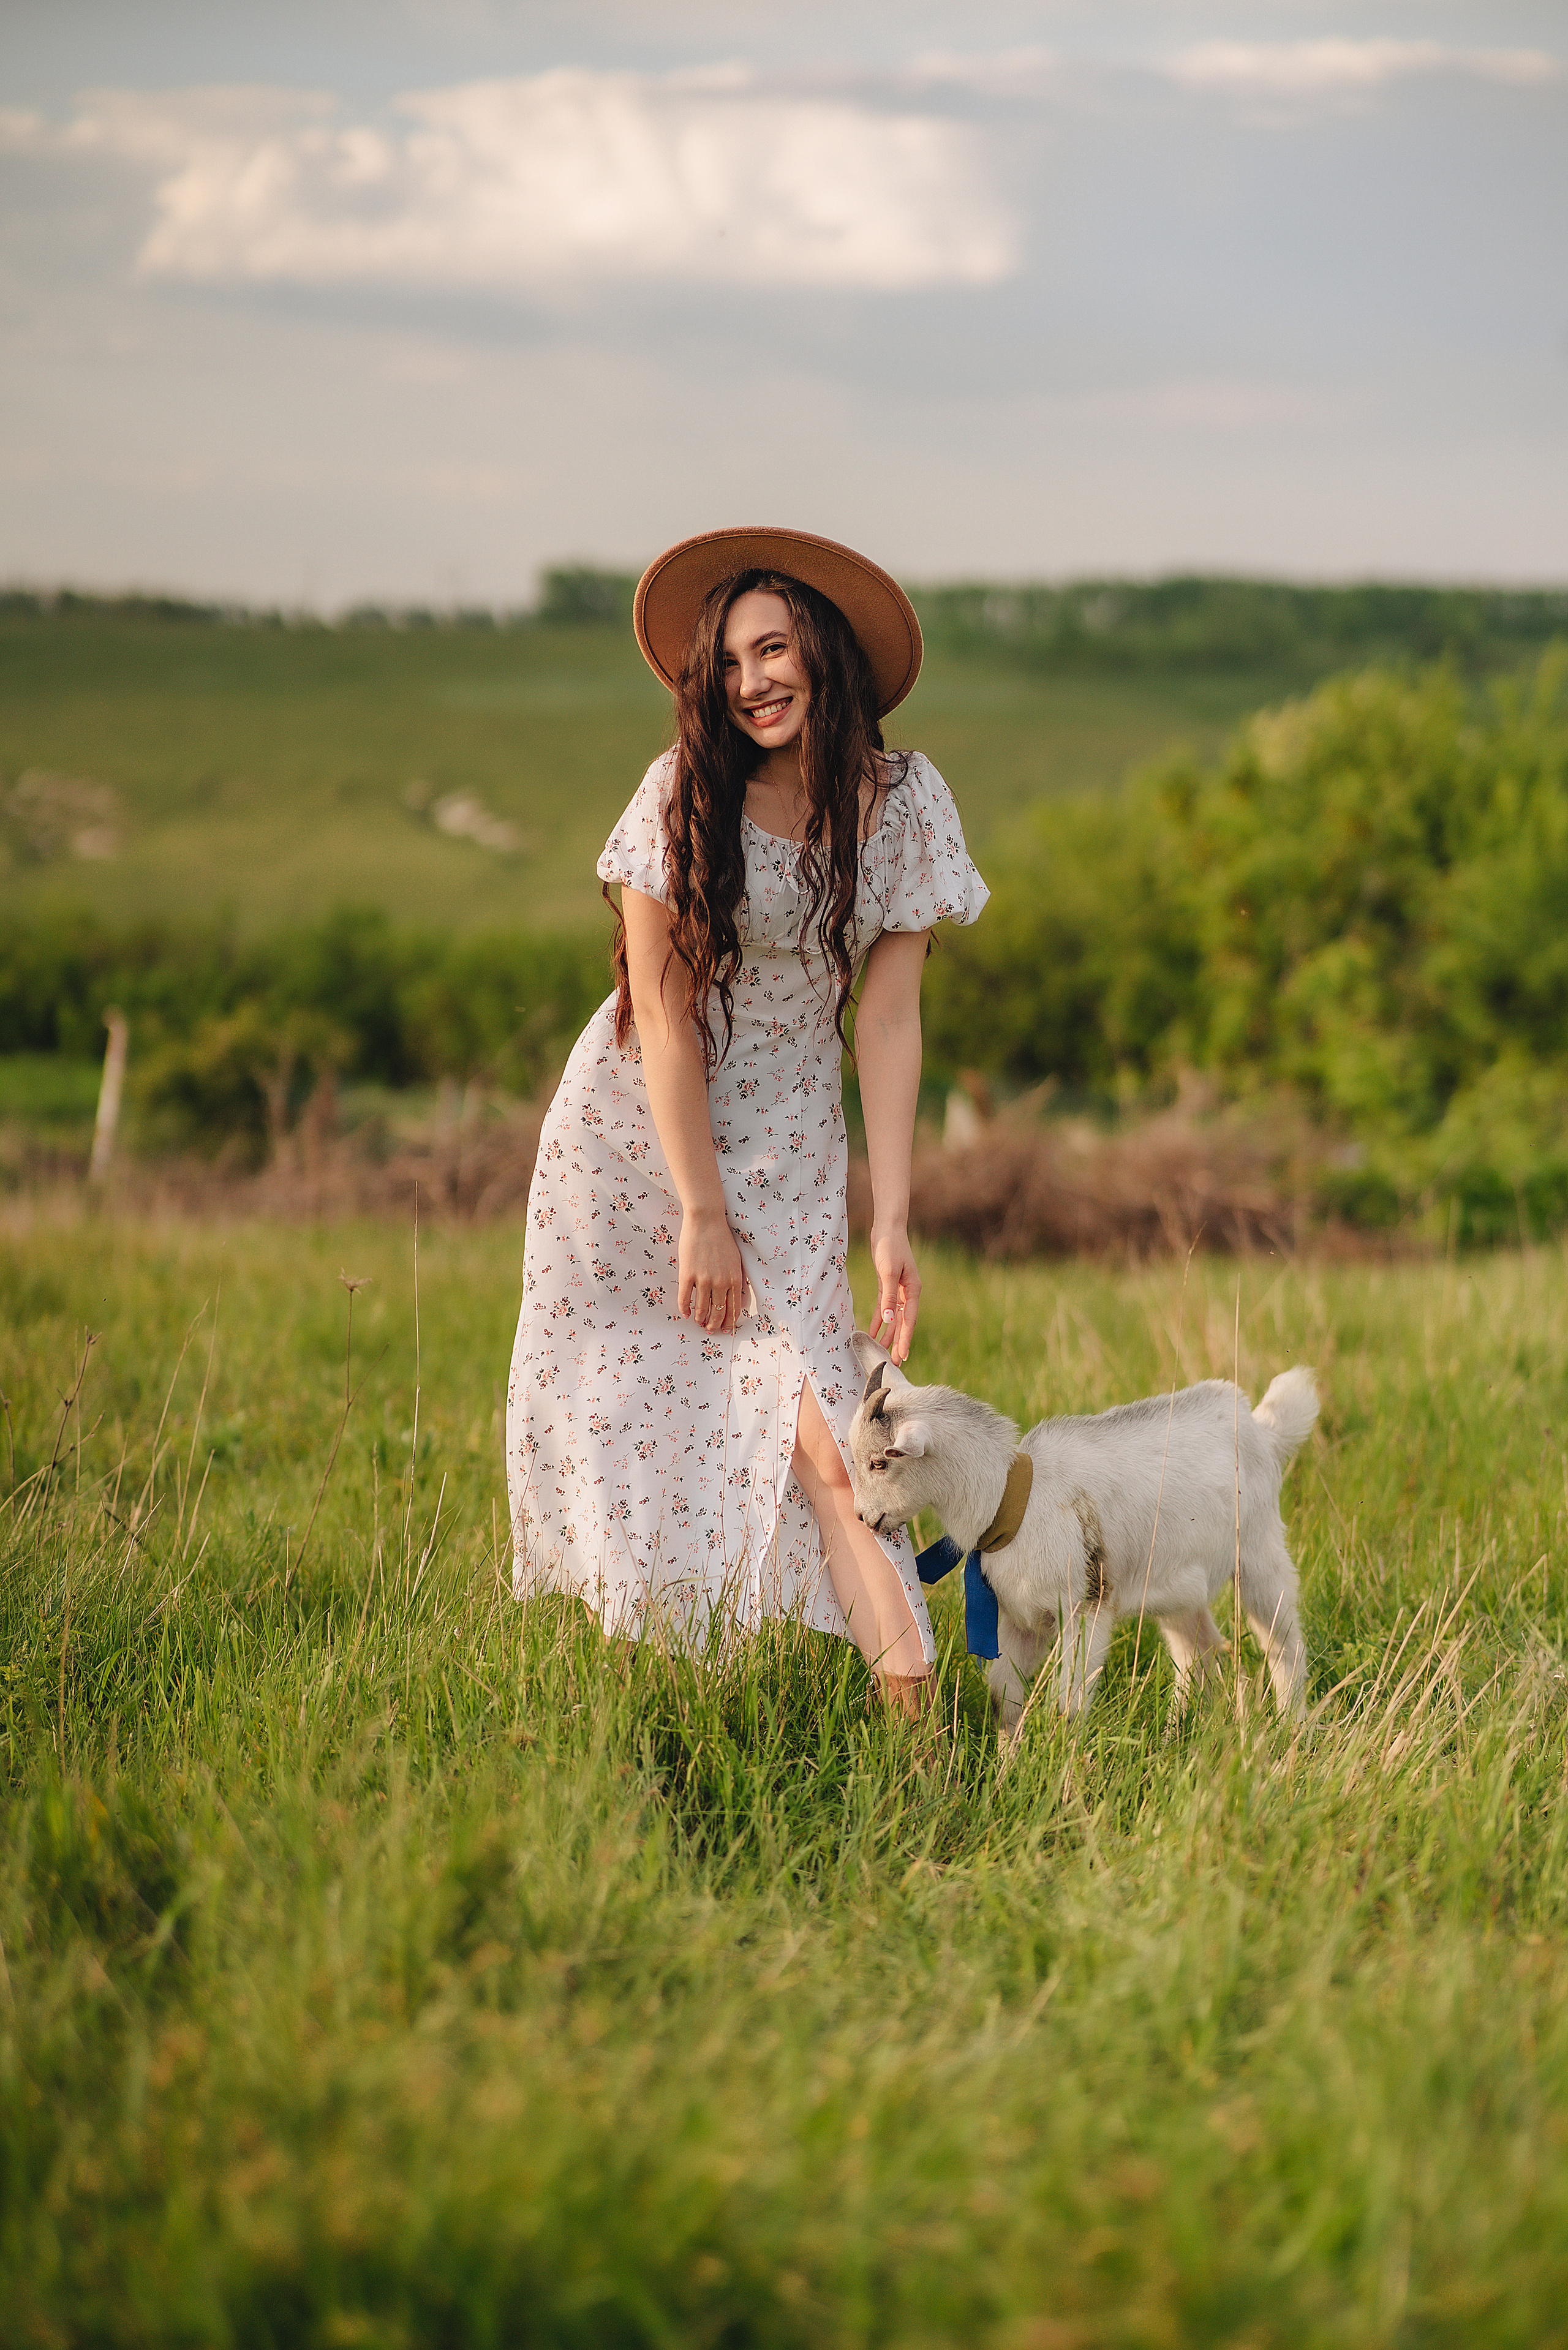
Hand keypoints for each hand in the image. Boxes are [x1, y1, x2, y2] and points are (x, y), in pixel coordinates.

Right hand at [678, 1204, 745, 1333]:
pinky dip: (684, 1308)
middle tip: (710, 1329)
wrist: (706, 1220)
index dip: (730, 1321)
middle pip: (718, 1312)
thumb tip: (735, 1295)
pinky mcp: (688, 1274)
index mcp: (735, 1279)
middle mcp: (721, 1282)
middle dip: (715, 1324)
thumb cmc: (722, 1237)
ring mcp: (704, 1279)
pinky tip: (685, 1313)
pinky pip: (685, 1298)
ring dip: (700, 1319)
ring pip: (702, 1309)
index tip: (726, 1328)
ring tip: (698, 1322)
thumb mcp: (736, 1259)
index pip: (734, 1308)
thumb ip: (736, 1278)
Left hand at [867, 1222, 919, 1363]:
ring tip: (884, 1353)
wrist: (887, 1228)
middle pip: (903, 1323)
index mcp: (913, 1290)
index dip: (905, 1339)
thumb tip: (890, 1319)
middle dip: (898, 1343)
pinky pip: (884, 1308)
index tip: (903, 1356)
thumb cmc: (890, 1247)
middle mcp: (908, 1293)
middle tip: (895, 1363)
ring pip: (894, 1318)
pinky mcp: (888, 1286)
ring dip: (889, 1335)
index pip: (909, 1320)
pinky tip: (874, 1333)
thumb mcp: (888, 1272)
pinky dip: (880, 1321)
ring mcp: (899, 1290)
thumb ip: (889, 1296)